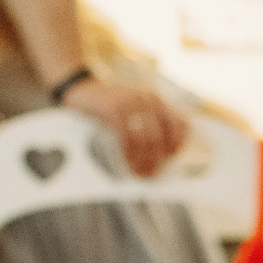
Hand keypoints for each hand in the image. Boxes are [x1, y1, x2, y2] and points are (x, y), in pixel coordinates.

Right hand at [60, 75, 188, 175]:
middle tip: (151, 174)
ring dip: (144, 160)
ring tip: (140, 173)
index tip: (170, 160)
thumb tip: (160, 157)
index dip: (178, 145)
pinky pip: (128, 137)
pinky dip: (129, 154)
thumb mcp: (132, 111)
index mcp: (157, 100)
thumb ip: (147, 125)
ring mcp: (132, 103)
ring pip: (147, 138)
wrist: (82, 89)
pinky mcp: (115, 109)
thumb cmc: (108, 105)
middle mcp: (148, 99)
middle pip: (162, 136)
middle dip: (158, 160)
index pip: (180, 124)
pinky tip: (128, 163)